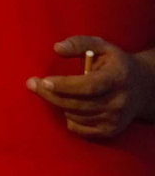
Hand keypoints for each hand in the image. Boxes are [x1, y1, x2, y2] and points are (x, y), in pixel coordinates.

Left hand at [28, 36, 154, 139]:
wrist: (143, 88)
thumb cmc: (115, 64)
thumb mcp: (102, 48)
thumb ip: (80, 44)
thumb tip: (57, 48)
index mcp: (118, 78)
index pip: (88, 86)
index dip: (64, 85)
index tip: (43, 81)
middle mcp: (118, 101)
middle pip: (75, 104)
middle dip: (50, 94)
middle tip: (33, 84)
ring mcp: (114, 119)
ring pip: (73, 116)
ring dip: (62, 104)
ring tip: (67, 93)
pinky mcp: (109, 131)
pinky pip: (76, 128)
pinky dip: (70, 118)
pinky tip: (76, 106)